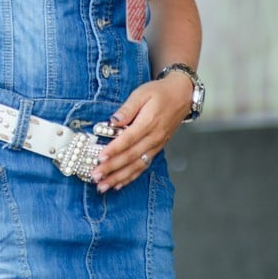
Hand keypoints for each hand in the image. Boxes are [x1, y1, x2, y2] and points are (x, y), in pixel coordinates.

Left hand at [91, 72, 192, 192]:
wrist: (182, 95)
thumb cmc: (159, 92)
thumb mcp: (141, 93)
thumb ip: (127, 109)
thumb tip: (113, 122)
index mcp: (149, 122)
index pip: (128, 139)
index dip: (114, 150)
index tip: (100, 158)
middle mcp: (154, 137)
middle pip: (131, 156)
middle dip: (112, 168)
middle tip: (95, 176)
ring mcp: (157, 145)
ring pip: (137, 165)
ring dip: (119, 177)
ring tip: (103, 186)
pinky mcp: (157, 149)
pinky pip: (143, 166)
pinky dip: (131, 177)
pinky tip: (118, 184)